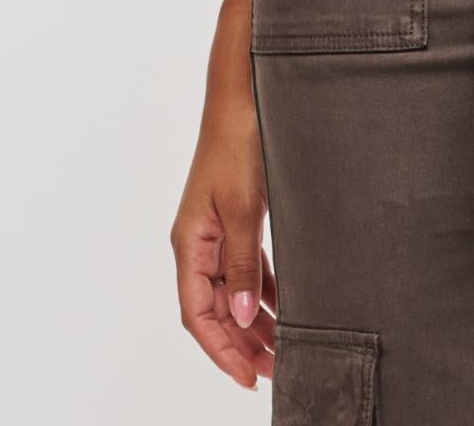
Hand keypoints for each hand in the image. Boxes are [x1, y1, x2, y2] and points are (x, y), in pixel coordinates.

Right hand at [171, 99, 276, 388]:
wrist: (242, 96)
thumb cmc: (236, 144)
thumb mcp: (244, 209)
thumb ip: (243, 264)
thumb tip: (245, 315)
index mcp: (190, 244)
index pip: (199, 314)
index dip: (221, 349)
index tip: (248, 376)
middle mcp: (198, 243)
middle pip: (215, 309)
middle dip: (241, 344)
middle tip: (273, 372)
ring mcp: (216, 231)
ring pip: (232, 291)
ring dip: (254, 321)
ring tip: (281, 349)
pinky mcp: (235, 218)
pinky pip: (246, 267)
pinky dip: (263, 289)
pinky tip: (284, 307)